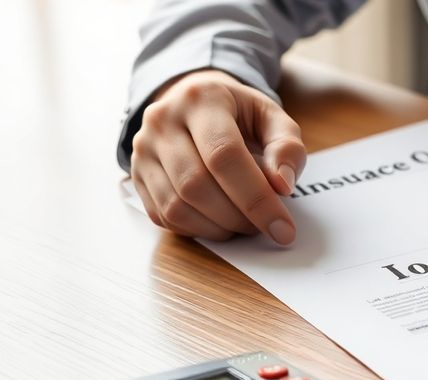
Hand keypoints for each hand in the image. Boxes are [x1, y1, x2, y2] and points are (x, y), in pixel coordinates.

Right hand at [130, 69, 305, 243]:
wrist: (195, 103)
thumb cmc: (238, 113)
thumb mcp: (271, 116)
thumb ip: (286, 146)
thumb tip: (283, 185)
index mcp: (201, 99)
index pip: (225, 156)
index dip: (256, 199)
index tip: (283, 229)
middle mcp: (162, 121)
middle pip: (196, 185)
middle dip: (238, 217)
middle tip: (265, 225)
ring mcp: (143, 149)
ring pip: (176, 206)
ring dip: (219, 227)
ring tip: (245, 223)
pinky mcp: (137, 175)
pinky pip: (164, 216)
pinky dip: (198, 229)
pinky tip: (221, 222)